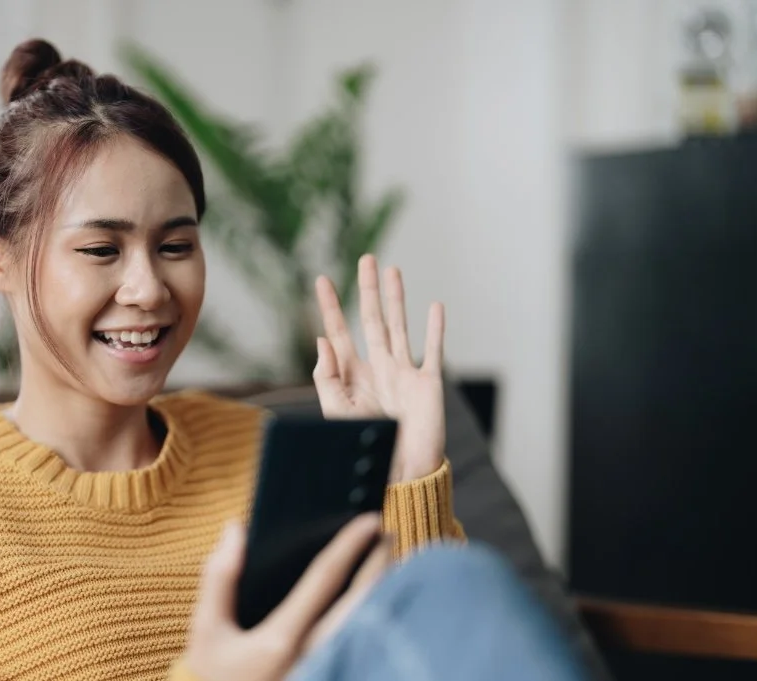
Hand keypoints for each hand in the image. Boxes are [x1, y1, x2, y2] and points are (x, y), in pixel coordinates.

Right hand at [183, 515, 389, 680]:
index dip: (349, 545)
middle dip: (379, 564)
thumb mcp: (206, 629)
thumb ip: (219, 577)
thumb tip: (234, 528)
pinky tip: (373, 602)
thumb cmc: (212, 678)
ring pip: (369, 625)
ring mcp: (328, 671)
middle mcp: (314, 656)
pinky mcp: (333, 678)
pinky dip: (373, 618)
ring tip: (386, 563)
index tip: (368, 520)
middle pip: (361, 601)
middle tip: (388, 534)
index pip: (325, 579)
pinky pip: (364, 644)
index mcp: (282, 639)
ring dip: (380, 590)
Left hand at [314, 254, 445, 481]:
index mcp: (352, 376)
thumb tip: (322, 340)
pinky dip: (435, 328)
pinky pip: (432, 350)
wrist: (401, 473)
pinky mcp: (427, 383)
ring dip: (397, 299)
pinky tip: (434, 306)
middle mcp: (378, 368)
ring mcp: (404, 373)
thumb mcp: (337, 412)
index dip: (329, 307)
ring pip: (399, 326)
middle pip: (371, 320)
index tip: (321, 280)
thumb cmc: (367, 448)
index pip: (337, 333)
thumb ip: (327, 377)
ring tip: (393, 270)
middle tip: (366, 259)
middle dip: (367, 289)